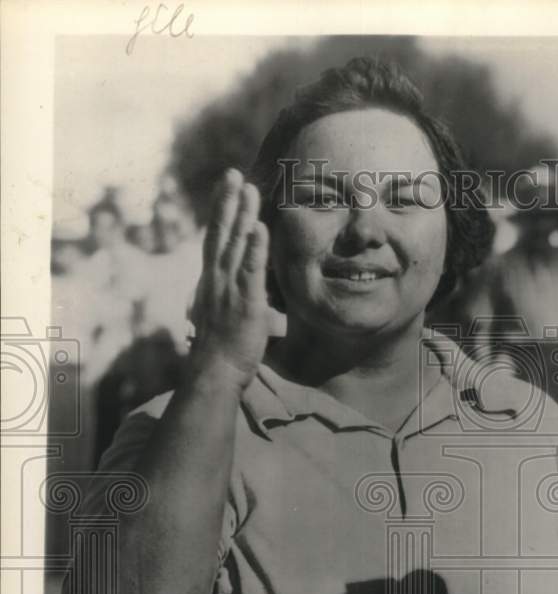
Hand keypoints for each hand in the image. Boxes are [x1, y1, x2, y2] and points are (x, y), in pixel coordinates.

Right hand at [189, 168, 270, 388]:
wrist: (216, 371)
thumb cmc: (221, 349)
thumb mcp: (224, 315)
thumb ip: (232, 297)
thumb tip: (241, 290)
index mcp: (212, 280)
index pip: (215, 238)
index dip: (220, 211)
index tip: (224, 187)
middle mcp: (217, 278)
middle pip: (221, 232)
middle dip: (228, 202)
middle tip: (234, 173)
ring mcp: (229, 288)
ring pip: (236, 244)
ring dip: (243, 215)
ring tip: (249, 188)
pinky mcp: (246, 301)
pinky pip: (251, 270)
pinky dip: (255, 247)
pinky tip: (259, 227)